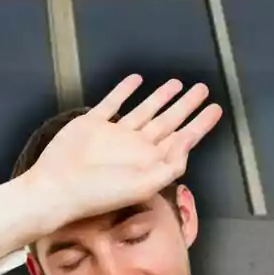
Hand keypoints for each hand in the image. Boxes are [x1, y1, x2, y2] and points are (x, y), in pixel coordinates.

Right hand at [19, 75, 222, 220]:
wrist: (57, 188)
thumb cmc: (99, 193)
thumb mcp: (144, 185)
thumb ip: (171, 164)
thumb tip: (188, 139)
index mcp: (150, 161)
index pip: (182, 138)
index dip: (200, 124)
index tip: (216, 109)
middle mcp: (135, 146)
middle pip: (168, 121)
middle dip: (186, 105)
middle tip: (202, 89)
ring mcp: (114, 134)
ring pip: (144, 110)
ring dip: (161, 97)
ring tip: (178, 83)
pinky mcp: (92, 124)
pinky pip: (112, 103)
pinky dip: (124, 91)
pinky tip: (136, 81)